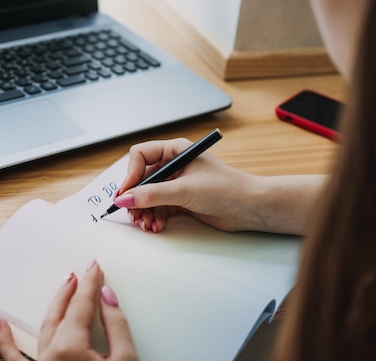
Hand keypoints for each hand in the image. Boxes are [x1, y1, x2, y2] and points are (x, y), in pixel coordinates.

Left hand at [0, 261, 137, 360]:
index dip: (91, 283)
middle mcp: (50, 354)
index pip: (83, 304)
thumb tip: (108, 297)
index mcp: (70, 346)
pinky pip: (13, 358)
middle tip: (83, 272)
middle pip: (62, 311)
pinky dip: (5, 340)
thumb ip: (117, 326)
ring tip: (62, 287)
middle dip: (74, 289)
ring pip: (44, 327)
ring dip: (54, 305)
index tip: (95, 267)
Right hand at [113, 137, 323, 234]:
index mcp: (175, 150)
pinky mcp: (181, 200)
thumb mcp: (184, 190)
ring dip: (144, 211)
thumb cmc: (226, 188)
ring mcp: (177, 183)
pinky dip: (155, 216)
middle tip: (133, 214)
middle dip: (136, 198)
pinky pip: (158, 207)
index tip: (125, 194)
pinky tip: (157, 226)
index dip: (130, 175)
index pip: (140, 156)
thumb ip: (151, 195)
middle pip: (142, 178)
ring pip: (148, 195)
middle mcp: (174, 164)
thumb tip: (125, 199)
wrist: (250, 208)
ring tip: (147, 224)